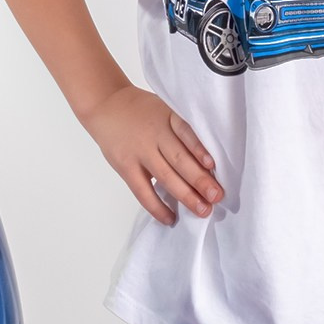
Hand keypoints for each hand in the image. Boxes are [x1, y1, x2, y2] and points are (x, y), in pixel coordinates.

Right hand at [84, 84, 222, 222]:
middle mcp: (154, 135)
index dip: (199, 149)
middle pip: (179, 159)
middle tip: (217, 196)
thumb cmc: (141, 110)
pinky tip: (170, 218)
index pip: (186, 133)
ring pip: (165, 177)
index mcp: (167, 117)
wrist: (106, 105)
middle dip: (200, 180)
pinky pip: (143, 191)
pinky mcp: (125, 167)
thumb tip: (205, 163)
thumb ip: (180, 130)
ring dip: (186, 196)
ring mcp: (139, 152)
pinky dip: (157, 206)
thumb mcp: (164, 110)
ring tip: (203, 210)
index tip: (213, 166)